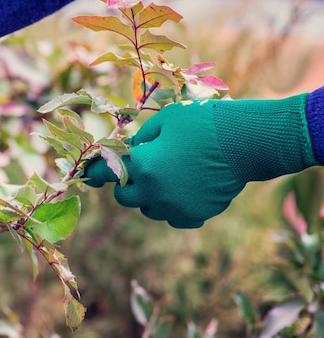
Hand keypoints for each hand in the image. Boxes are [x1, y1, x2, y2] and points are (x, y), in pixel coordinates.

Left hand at [84, 95, 317, 227]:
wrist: (247, 142)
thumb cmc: (203, 123)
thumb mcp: (165, 121)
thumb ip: (141, 140)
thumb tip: (129, 152)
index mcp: (143, 168)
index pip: (107, 174)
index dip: (96, 172)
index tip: (89, 173)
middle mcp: (155, 194)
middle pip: (125, 197)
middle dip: (126, 183)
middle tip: (138, 168)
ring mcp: (175, 209)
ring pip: (149, 208)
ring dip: (150, 194)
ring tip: (168, 173)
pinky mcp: (195, 216)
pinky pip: (173, 217)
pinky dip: (172, 206)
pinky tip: (182, 188)